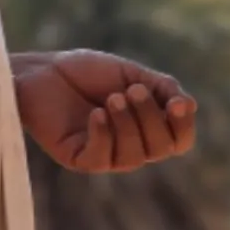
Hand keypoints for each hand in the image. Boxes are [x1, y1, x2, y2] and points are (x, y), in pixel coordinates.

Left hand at [13, 50, 196, 172]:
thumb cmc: (86, 72)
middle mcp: (129, 147)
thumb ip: (161, 88)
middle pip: (160, 149)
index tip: (177, 102)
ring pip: (134, 157)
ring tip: (111, 98)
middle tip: (130, 90)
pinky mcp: (78, 159)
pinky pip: (101, 159)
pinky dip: (103, 135)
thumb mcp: (130, 74)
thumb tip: (188, 105)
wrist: (41, 70)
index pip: (178, 141)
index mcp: (146, 128)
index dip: (183, 126)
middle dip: (150, 117)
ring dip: (127, 125)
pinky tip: (96, 113)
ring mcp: (105, 156)